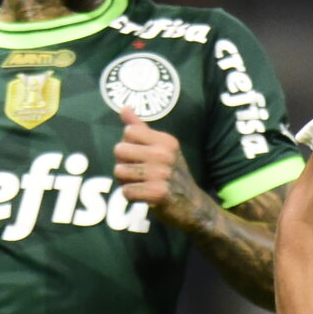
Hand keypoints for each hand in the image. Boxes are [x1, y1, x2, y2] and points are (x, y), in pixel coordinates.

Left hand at [113, 107, 196, 223]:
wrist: (192, 206)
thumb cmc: (172, 174)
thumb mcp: (162, 148)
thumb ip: (140, 129)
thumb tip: (124, 108)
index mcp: (165, 140)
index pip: (129, 132)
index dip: (128, 145)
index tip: (139, 156)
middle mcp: (164, 154)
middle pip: (119, 150)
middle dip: (123, 164)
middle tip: (137, 173)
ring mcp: (161, 174)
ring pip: (119, 172)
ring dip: (125, 182)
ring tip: (140, 184)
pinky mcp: (158, 193)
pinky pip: (126, 192)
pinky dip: (131, 196)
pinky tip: (143, 197)